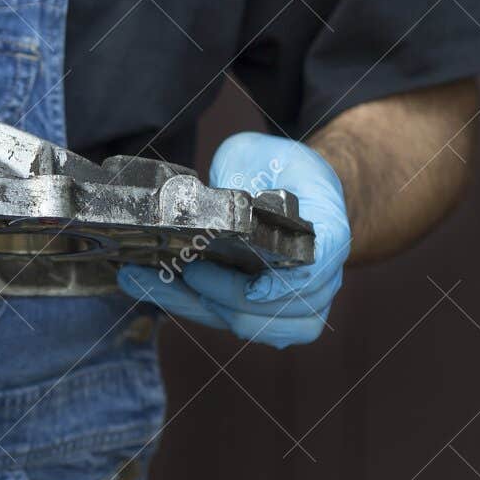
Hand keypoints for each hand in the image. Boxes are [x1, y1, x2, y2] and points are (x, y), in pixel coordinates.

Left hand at [118, 132, 351, 347]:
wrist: (297, 187)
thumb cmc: (280, 168)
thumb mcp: (259, 154)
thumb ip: (238, 172)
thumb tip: (206, 206)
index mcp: (326, 226)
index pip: (324, 261)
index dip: (291, 282)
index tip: (255, 288)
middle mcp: (320, 273)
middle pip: (288, 308)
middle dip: (230, 296)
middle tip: (189, 271)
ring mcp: (297, 299)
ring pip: (259, 326)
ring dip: (203, 308)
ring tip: (156, 284)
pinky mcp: (265, 312)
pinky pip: (233, 324)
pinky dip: (192, 309)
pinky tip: (152, 288)